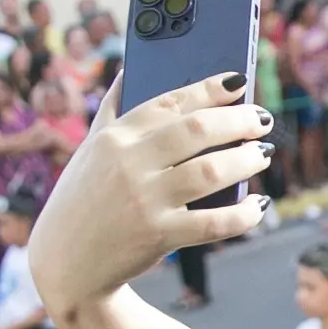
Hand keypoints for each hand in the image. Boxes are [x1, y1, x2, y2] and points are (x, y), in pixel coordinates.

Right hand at [28, 72, 273, 313]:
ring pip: (210, 172)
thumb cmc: (84, 198)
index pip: (170, 101)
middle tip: (261, 120)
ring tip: (262, 154)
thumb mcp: (90, 148)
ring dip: (246, 160)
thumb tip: (130, 66)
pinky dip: (243, 214)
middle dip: (238, 120)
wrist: (65, 261)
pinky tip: (258, 205)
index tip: (239, 82)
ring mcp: (144, 200)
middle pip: (197, 130)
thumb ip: (113, 107)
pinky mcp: (158, 235)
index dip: (210, 88)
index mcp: (115, 136)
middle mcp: (129, 163)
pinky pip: (214, 223)